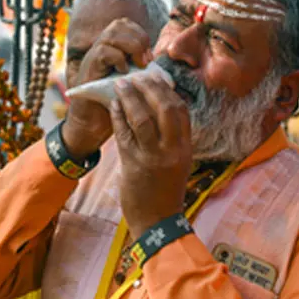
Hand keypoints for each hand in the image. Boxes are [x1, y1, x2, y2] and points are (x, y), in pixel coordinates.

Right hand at [62, 18, 152, 158]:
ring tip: (138, 65)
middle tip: (145, 61)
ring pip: (112, 33)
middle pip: (120, 24)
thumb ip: (143, 72)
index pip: (127, 24)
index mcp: (114, 48)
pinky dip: (118, 59)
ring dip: (131, 47)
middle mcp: (102, 48)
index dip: (141, 34)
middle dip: (138, 39)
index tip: (149, 56)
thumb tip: (165, 71)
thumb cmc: (116, 103)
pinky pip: (104, 52)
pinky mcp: (89, 68)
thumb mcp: (133, 84)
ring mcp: (94, 56)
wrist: (93, 122)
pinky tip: (123, 72)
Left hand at [110, 75, 191, 237]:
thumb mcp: (178, 162)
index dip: (168, 91)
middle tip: (137, 76)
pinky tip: (112, 106)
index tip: (156, 78)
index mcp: (185, 147)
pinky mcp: (133, 165)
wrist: (157, 221)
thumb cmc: (166, 189)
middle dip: (150, 88)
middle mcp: (172, 150)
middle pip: (165, 108)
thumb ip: (173, 138)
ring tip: (121, 85)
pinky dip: (117, 116)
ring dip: (130, 97)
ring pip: (142, 118)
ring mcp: (153, 157)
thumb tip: (160, 108)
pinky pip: (124, 133)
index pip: (181, 111)